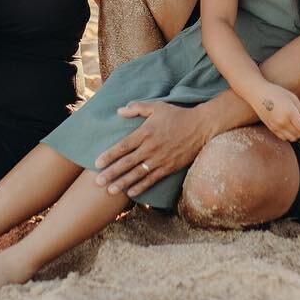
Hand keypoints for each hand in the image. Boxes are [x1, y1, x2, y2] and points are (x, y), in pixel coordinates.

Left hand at [93, 101, 210, 197]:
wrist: (201, 127)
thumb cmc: (177, 115)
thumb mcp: (156, 107)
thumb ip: (137, 108)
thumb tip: (120, 111)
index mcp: (146, 132)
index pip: (123, 146)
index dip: (109, 155)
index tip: (97, 163)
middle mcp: (151, 147)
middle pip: (127, 163)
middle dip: (111, 173)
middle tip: (98, 182)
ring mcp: (160, 159)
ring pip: (138, 174)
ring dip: (123, 183)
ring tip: (110, 191)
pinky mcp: (169, 167)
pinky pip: (152, 179)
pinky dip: (141, 187)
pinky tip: (131, 193)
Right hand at [250, 82, 299, 142]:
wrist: (257, 93)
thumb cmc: (275, 92)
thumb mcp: (292, 97)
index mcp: (290, 112)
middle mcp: (282, 121)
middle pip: (299, 134)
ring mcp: (276, 126)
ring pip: (292, 138)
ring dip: (299, 136)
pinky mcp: (271, 128)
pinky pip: (283, 137)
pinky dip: (290, 136)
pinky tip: (293, 130)